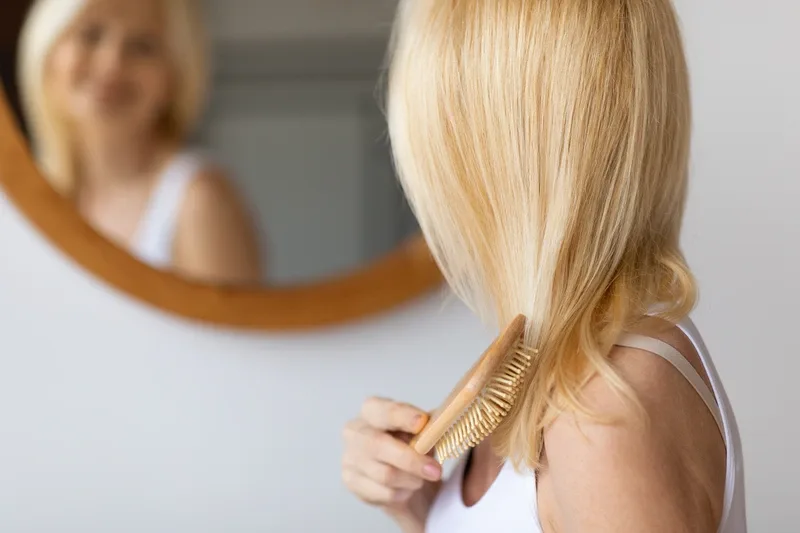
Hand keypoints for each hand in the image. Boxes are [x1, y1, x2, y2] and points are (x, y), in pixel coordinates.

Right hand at [342, 397, 442, 530]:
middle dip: (411, 459)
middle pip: (378, 445)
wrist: (402, 476)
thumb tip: (442, 421)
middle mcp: (355, 431)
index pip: (384, 411)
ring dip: (411, 479)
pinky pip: (383, 493)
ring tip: (422, 478)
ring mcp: (350, 457)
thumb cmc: (412, 446)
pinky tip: (407, 488)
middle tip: (436, 470)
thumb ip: (430, 426)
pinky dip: (403, 493)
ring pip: (385, 474)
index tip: (422, 422)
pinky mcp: (351, 481)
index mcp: (372, 410)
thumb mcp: (424, 432)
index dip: (403, 416)